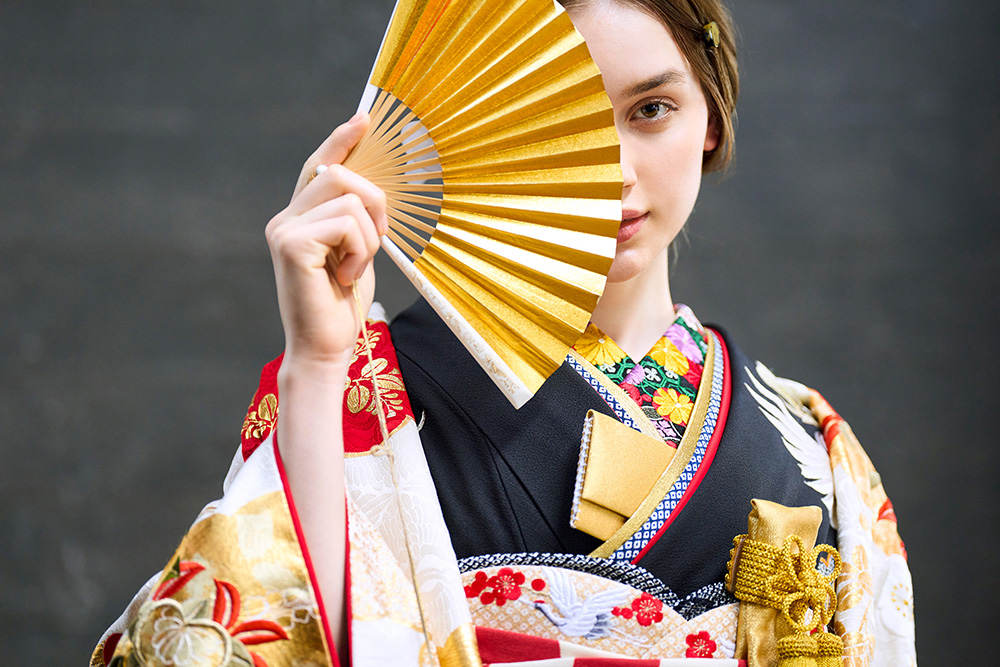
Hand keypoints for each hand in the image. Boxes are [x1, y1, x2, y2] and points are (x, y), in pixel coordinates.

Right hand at [266, 113, 387, 371]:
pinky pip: (348, 223)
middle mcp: (285, 218)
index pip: (318, 166)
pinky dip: (361, 252)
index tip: (364, 118)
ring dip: (370, 236)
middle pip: (339, 172)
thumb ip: (354, 220)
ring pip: (349, 197)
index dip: (340, 140)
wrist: (324, 349)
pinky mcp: (291, 243)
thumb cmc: (341, 307)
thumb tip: (371, 185)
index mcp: (299, 218)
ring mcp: (284, 229)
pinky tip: (346, 278)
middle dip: (374, 202)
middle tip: (379, 241)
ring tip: (355, 269)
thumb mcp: (354, 254)